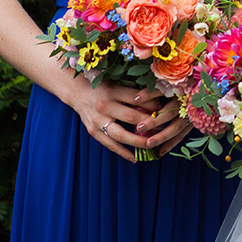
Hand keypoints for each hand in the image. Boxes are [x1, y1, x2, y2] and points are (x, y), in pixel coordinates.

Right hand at [70, 80, 189, 161]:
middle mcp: (104, 106)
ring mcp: (97, 120)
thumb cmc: (102, 87)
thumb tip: (157, 101)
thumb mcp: (117, 83)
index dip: (152, 104)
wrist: (77, 93)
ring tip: (151, 145)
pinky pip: (110, 145)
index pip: (136, 98)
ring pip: (121, 135)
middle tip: (163, 128)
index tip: (164, 109)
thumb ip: (134, 92)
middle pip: (131, 116)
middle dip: (148, 123)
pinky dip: (122, 152)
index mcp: (112, 91)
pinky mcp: (93, 131)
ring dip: (138, 141)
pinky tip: (134, 158)